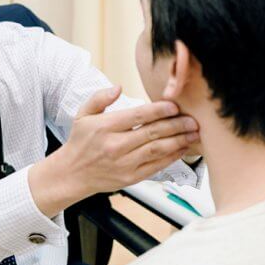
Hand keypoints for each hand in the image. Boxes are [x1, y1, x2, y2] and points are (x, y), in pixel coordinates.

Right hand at [29, 86, 199, 215]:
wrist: (71, 174)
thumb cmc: (80, 142)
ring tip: (193, 133)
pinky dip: (171, 157)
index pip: (137, 116)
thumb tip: (118, 87)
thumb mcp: (83, 114)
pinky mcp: (130, 177)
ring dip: (179, 141)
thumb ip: (100, 98)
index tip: (174, 106)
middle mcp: (115, 146)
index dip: (159, 110)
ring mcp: (124, 163)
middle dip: (176, 125)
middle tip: (193, 120)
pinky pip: (156, 166)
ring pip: (157, 150)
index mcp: (105, 127)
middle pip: (152, 133)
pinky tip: (182, 149)